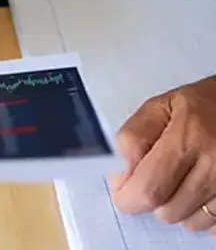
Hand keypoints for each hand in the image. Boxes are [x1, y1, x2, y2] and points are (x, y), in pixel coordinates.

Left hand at [110, 76, 215, 232]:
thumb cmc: (202, 105)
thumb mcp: (160, 107)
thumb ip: (134, 138)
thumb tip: (122, 175)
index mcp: (188, 139)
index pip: (148, 190)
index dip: (127, 196)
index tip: (122, 187)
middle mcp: (215, 166)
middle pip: (168, 211)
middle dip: (151, 199)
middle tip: (154, 177)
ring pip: (190, 222)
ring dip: (177, 206)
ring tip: (181, 178)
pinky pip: (213, 225)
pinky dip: (201, 213)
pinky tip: (200, 190)